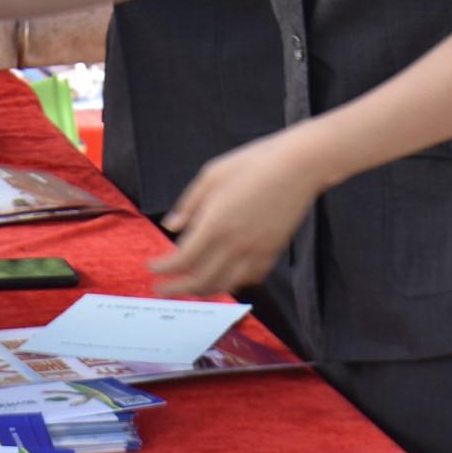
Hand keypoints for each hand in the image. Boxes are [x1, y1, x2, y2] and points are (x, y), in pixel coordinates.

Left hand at [150, 128, 328, 295]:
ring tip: (189, 288)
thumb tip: (171, 226)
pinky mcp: (273, 250)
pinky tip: (224, 277)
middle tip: (162, 289)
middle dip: (177, 289)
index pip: (182, 259)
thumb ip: (189, 205)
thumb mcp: (212, 175)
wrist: (300, 165)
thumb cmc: (255, 162)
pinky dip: (233, 283)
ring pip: (226, 284)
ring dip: (203, 290)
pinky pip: (251, 278)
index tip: (152, 267)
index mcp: (216, 223)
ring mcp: (256, 250)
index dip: (163, 268)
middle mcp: (235, 243)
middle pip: (200, 280)